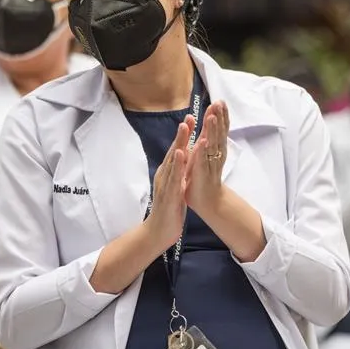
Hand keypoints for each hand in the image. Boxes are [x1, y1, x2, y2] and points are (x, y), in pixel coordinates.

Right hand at [145, 117, 193, 250]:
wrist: (158, 232)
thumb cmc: (169, 210)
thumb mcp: (176, 188)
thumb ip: (178, 175)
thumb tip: (184, 162)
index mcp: (168, 174)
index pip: (177, 151)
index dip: (184, 136)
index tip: (191, 119)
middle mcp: (165, 175)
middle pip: (174, 151)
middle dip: (182, 134)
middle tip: (189, 116)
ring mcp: (165, 183)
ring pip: (173, 160)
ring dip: (179, 143)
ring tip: (185, 128)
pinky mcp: (168, 193)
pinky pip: (174, 177)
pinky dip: (177, 164)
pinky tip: (181, 154)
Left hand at [185, 101, 229, 215]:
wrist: (208, 200)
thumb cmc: (204, 174)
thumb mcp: (205, 152)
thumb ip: (208, 136)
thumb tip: (211, 119)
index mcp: (215, 148)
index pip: (219, 128)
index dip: (220, 115)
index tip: (220, 101)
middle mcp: (216, 154)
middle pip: (219, 133)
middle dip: (219, 118)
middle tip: (219, 103)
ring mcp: (210, 163)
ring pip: (213, 144)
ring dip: (213, 130)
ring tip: (212, 116)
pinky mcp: (202, 173)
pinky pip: (202, 160)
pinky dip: (203, 150)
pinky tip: (203, 141)